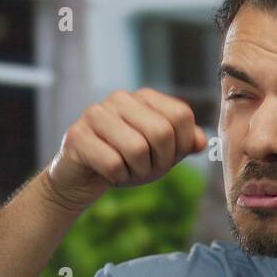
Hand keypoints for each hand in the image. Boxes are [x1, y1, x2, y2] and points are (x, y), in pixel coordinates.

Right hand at [42, 89, 207, 210]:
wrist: (83, 178)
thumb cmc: (127, 162)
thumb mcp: (162, 154)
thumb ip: (185, 144)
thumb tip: (200, 141)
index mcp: (144, 98)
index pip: (181, 116)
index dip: (180, 146)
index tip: (166, 158)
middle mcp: (120, 99)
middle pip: (162, 132)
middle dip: (159, 162)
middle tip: (145, 168)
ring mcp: (95, 113)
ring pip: (137, 148)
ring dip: (137, 171)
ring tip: (125, 169)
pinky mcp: (76, 135)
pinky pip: (112, 163)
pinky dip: (116, 177)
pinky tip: (107, 173)